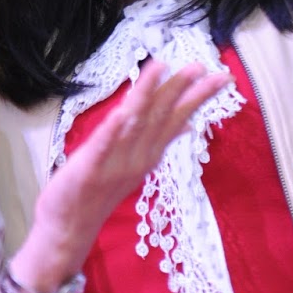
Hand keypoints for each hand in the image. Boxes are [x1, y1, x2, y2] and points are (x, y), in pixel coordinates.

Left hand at [18, 59, 232, 288]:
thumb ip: (159, 140)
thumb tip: (188, 123)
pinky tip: (121, 111)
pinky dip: (113, 129)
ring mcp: (115, 162)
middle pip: (162, 116)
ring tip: (162, 67)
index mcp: (149, 151)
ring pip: (136, 123)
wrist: (71, 226)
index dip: (198, 95)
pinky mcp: (90, 169)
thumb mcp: (136, 162)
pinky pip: (103, 146)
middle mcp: (138, 155)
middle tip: (202, 66)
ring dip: (149, 94)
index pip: (177, 117)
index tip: (221, 76)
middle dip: (181, 89)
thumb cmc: (101, 190)